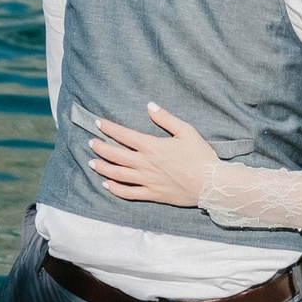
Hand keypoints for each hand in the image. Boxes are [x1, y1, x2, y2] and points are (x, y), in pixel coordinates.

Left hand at [85, 103, 215, 206]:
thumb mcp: (186, 131)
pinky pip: (128, 193)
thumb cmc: (200, 156)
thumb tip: (150, 106)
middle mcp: (145, 164)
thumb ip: (166, 118)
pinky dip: (115, 189)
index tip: (98, 123)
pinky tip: (107, 185)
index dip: (109, 128)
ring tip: (92, 163)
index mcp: (152, 146)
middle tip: (91, 142)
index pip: (124, 135)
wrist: (211, 184)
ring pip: (118, 174)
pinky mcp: (152, 195)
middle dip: (101, 147)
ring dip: (103, 168)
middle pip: (116, 155)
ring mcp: (147, 181)